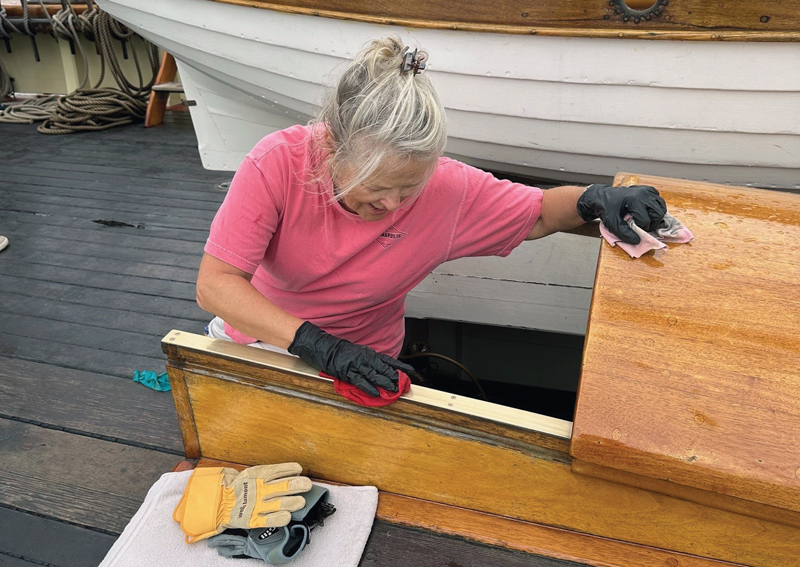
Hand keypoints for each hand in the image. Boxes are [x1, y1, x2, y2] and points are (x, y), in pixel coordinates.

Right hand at [288, 321, 414, 396]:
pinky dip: (368, 387)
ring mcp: (355, 365)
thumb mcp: (356, 352)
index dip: (399, 366)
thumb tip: (379, 367)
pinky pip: (359, 381)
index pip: (387, 360)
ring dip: (385, 383)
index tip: (410, 371)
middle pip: (383, 368)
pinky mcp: (346, 371)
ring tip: (394, 390)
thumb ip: (367, 359)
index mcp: (367, 353)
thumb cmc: (338, 350)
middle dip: (394, 377)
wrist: (321, 346)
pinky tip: (375, 393)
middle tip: (405, 385)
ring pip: (374, 375)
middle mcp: (364, 358)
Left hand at [577, 184, 666, 243]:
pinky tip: (647, 212)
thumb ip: (624, 233)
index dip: (642, 228)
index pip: (646, 219)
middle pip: (658, 213)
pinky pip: (658, 200)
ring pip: (661, 206)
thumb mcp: (612, 223)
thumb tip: (637, 241)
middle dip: (652, 223)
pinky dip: (656, 207)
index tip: (635, 229)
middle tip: (643, 227)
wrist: (602, 197)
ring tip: (647, 220)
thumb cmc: (606, 209)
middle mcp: (643, 193)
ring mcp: (646, 190)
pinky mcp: (647, 190)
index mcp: (634, 200)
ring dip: (656, 216)